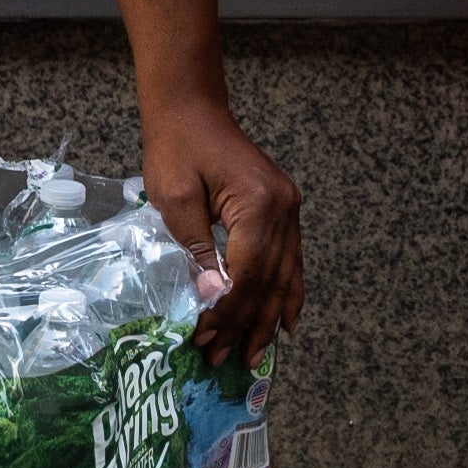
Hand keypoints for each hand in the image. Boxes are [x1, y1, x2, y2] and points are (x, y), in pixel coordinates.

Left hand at [140, 88, 301, 370]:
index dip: (228, 312)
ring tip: (255, 354)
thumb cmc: (176, 148)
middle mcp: (283, 209)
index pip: (247, 275)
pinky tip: (287, 321)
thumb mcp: (175, 201)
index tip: (206, 340)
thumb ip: (196, 251)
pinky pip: (291, 260)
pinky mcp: (284, 208)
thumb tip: (211, 300)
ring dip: (269, 318)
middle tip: (227, 360)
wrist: (191, 108)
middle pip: (270, 281)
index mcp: (258, 204)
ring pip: (286, 276)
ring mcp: (289, 208)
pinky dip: (289, 292)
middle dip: (247, 324)